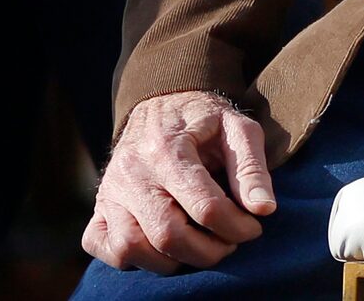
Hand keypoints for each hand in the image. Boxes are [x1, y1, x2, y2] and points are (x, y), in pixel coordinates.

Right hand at [83, 91, 276, 273]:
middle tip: (227, 242)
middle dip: (209, 252)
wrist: (160, 102)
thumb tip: (263, 210)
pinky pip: (103, 245)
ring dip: (171, 261)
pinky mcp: (101, 205)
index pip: (206, 207)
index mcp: (167, 148)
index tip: (252, 227)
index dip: (238, 228)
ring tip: (196, 246)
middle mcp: (132, 170)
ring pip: (131, 247)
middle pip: (168, 234)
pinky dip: (129, 258)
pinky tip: (159, 248)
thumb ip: (251, 168)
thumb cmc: (204, 121)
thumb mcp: (236, 129)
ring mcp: (111, 190)